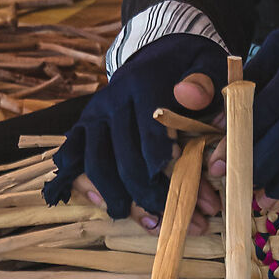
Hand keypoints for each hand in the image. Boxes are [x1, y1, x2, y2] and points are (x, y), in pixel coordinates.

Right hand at [44, 34, 224, 221]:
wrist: (156, 53)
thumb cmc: (186, 67)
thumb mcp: (205, 64)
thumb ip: (204, 82)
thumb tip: (189, 95)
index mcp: (143, 82)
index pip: (152, 131)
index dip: (172, 167)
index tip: (196, 196)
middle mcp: (111, 99)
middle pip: (126, 157)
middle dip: (157, 196)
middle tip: (189, 220)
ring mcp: (93, 115)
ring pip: (97, 165)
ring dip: (123, 200)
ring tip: (152, 225)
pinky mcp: (81, 128)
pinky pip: (74, 162)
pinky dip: (87, 187)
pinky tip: (109, 207)